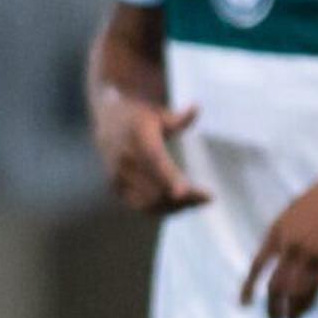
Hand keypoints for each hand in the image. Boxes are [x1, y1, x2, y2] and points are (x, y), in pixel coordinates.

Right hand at [92, 92, 208, 215]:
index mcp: (136, 138)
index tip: (184, 193)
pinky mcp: (117, 188)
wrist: (109, 119)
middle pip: (156, 187)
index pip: (154, 161)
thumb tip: (195, 109)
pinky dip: (163, 209)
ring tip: (198, 202)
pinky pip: (141, 206)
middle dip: (183, 197)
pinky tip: (182, 205)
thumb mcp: (159, 112)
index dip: (169, 178)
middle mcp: (125, 160)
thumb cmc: (142, 116)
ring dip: (175, 206)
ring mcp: (118, 177)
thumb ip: (177, 118)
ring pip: (149, 202)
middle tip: (208, 198)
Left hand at [243, 162, 317, 317]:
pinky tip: (305, 311)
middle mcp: (290, 245)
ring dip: (291, 310)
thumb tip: (274, 259)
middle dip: (272, 307)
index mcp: (277, 231)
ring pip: (295, 291)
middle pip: (275, 285)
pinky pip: (315, 287)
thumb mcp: (293, 211)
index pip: (257, 265)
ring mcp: (311, 253)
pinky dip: (308, 302)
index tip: (244, 303)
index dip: (248, 287)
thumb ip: (282, 235)